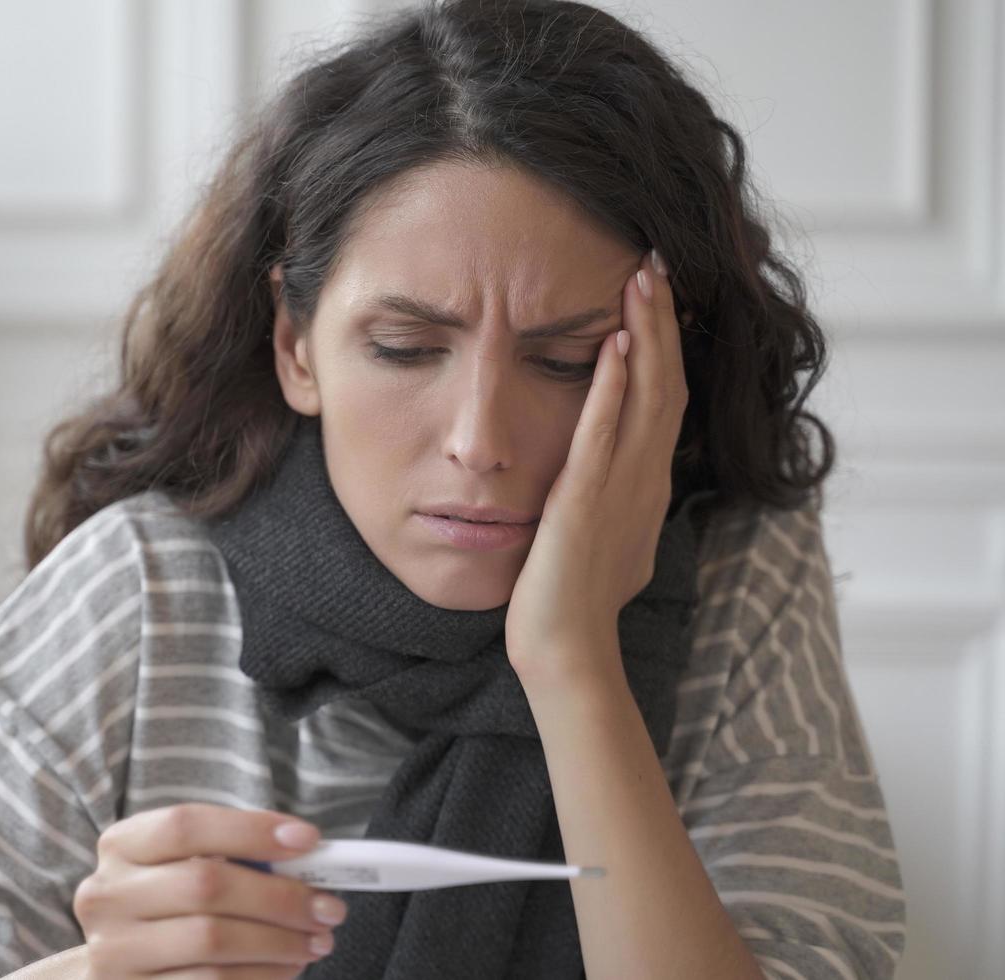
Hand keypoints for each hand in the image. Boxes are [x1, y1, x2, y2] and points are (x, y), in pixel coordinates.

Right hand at [74, 803, 344, 977]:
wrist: (119, 968)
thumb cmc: (167, 906)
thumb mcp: (182, 866)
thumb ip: (232, 856)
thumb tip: (305, 853)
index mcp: (121, 846)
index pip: (186, 825)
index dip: (250, 830)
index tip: (308, 840)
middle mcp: (107, 896)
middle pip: (205, 884)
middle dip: (279, 896)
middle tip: (328, 907)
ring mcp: (114, 952)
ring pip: (212, 941)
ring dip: (279, 942)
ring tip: (316, 941)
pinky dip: (261, 976)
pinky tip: (286, 968)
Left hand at [504, 249, 687, 696]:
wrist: (567, 649)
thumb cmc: (574, 600)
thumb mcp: (605, 540)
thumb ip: (612, 505)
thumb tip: (614, 489)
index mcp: (646, 486)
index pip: (663, 401)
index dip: (665, 347)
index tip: (655, 299)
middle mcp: (644, 480)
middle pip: (665, 384)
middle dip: (663, 322)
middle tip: (656, 265)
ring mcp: (621, 488)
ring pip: (645, 397)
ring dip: (647, 334)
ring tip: (642, 280)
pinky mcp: (587, 499)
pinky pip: (605, 432)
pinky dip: (613, 385)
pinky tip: (615, 343)